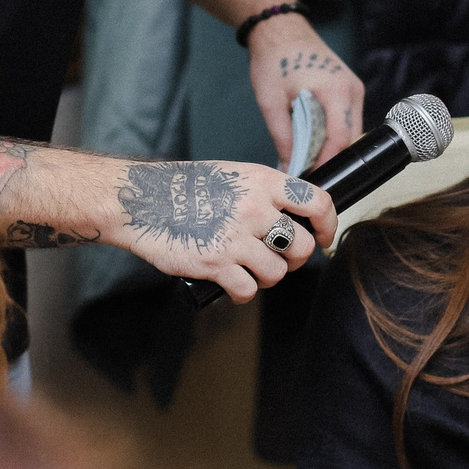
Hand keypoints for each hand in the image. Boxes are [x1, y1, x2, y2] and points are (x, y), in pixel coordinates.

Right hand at [104, 157, 336, 301]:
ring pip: (277, 272)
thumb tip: (291, 215)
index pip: (316, 201)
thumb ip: (264, 192)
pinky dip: (244, 292)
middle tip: (281, 259)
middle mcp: (252, 208)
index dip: (327, 224)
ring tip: (251, 270)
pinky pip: (249, 290)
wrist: (141, 200)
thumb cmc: (183, 187)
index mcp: (261, 181)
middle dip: (295, 259)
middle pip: (301, 245)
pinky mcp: (215, 263)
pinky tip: (233, 283)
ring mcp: (234, 237)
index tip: (323, 237)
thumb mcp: (233, 175)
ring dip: (268, 277)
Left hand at [246, 12, 366, 165]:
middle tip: (308, 172)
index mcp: (335, 90)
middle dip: (331, 157)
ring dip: (332, 145)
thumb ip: (283, 137)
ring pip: (351, 130)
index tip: (311, 177)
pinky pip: (347, 119)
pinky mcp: (348, 89)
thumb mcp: (271, 102)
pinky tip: (315, 139)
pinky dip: (333, 132)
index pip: (340, 138)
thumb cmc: (274, 60)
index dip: (327, 162)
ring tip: (309, 158)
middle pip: (350, 137)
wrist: (280, 30)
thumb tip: (290, 168)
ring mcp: (353, 88)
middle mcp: (351, 89)